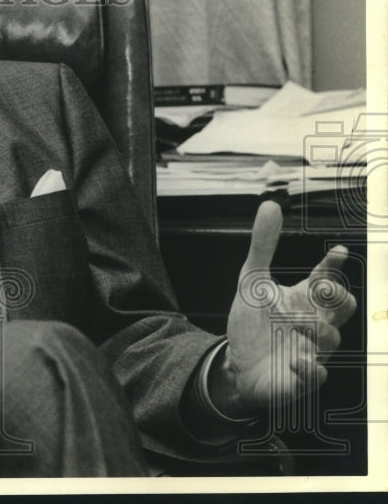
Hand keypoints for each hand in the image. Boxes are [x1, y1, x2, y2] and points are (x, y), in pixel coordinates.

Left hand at [212, 201, 356, 415]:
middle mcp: (315, 322)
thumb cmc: (252, 322)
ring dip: (315, 329)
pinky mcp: (303, 377)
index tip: (336, 252)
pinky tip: (294, 359)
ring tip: (290, 324)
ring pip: (333, 338)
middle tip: (320, 289)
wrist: (237, 364)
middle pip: (346, 307)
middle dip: (339, 297)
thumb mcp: (251, 280)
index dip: (334, 264)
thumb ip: (262, 245)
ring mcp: (313, 349)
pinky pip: (318, 374)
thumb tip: (270, 206)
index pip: (328, 277)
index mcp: (305, 298)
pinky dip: (309, 367)